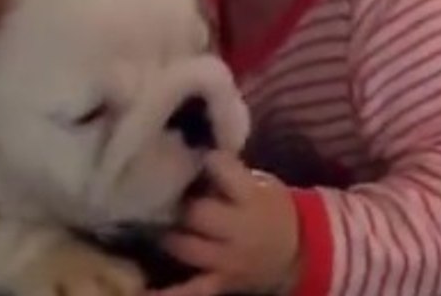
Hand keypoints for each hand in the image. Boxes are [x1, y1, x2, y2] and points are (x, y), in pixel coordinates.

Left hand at [153, 151, 299, 295]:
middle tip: (175, 199)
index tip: (200, 157)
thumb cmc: (272, 209)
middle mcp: (239, 230)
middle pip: (196, 213)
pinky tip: (143, 292)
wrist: (296, 252)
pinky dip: (170, 293)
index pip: (221, 169)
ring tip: (160, 227)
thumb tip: (192, 158)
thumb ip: (231, 175)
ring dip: (170, 236)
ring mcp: (228, 261)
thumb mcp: (262, 184)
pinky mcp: (220, 283)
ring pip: (186, 248)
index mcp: (252, 198)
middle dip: (183, 204)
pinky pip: (192, 290)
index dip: (209, 161)